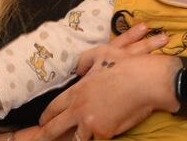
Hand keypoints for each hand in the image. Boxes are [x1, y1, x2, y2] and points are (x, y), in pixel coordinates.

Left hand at [33, 25, 175, 140]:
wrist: (146, 81)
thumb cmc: (125, 65)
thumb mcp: (100, 54)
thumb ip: (83, 61)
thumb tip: (77, 69)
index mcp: (76, 91)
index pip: (53, 107)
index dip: (46, 116)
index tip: (41, 121)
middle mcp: (79, 109)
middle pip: (55, 128)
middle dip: (46, 135)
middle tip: (40, 139)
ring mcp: (91, 123)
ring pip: (76, 138)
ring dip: (76, 137)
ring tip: (71, 138)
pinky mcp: (106, 132)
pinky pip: (97, 140)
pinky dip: (97, 138)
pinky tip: (98, 137)